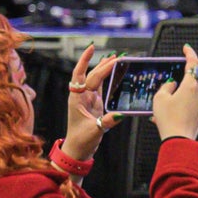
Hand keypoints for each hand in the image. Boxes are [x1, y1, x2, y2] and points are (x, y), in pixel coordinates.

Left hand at [61, 43, 119, 161]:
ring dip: (105, 69)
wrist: (78, 149)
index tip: (91, 48)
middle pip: (91, 75)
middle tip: (117, 56)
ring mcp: (88, 99)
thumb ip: (107, 122)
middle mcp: (81, 96)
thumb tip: (119, 113)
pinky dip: (108, 79)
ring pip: (96, 79)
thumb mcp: (94, 131)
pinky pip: (101, 87)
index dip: (85, 61)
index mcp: (77, 99)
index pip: (81, 76)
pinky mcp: (95, 104)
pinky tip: (115, 73)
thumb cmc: (81, 141)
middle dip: (102, 64)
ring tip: (116, 59)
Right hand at [152, 44, 197, 142]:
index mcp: (190, 86)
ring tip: (168, 98)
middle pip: (196, 77)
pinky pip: (192, 104)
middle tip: (177, 72)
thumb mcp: (160, 99)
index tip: (186, 48)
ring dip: (183, 90)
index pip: (193, 63)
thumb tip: (171, 85)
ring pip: (194, 91)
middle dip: (187, 73)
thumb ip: (166, 87)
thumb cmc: (169, 119)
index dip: (190, 53)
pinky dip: (184, 103)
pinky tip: (171, 111)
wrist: (178, 140)